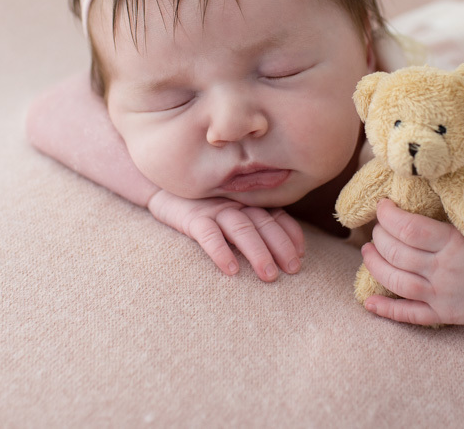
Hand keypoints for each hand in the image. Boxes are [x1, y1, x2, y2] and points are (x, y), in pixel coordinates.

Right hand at [147, 190, 304, 281]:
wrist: (162, 187)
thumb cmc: (204, 205)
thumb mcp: (233, 211)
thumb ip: (257, 224)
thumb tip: (290, 250)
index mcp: (250, 202)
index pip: (277, 216)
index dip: (291, 235)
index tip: (301, 255)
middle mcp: (237, 203)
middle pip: (264, 223)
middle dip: (280, 246)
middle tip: (292, 269)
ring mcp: (215, 208)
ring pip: (242, 229)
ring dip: (257, 251)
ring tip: (268, 275)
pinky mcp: (193, 217)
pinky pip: (208, 234)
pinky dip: (220, 250)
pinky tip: (230, 269)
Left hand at [359, 199, 463, 325]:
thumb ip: (452, 209)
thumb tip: (427, 179)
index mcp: (454, 243)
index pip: (409, 229)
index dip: (388, 216)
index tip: (382, 206)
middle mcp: (445, 270)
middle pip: (397, 253)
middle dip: (379, 237)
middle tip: (376, 227)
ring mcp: (443, 296)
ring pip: (396, 282)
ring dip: (375, 265)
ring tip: (367, 252)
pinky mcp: (445, 315)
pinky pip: (410, 316)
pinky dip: (387, 310)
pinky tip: (369, 302)